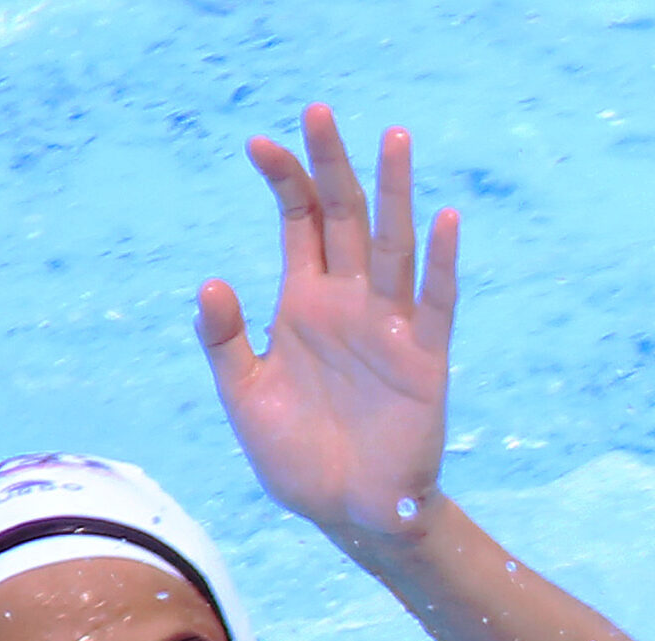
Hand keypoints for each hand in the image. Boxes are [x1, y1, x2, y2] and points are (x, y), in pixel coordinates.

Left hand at [197, 105, 459, 539]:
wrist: (348, 515)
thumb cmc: (296, 458)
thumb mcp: (247, 398)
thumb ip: (227, 342)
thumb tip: (210, 283)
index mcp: (304, 307)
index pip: (299, 225)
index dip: (283, 182)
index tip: (259, 143)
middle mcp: (349, 305)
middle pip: (345, 218)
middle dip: (332, 165)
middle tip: (319, 111)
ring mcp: (389, 328)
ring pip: (393, 245)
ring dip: (393, 194)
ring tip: (393, 139)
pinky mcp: (424, 361)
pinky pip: (435, 304)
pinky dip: (440, 264)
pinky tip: (443, 221)